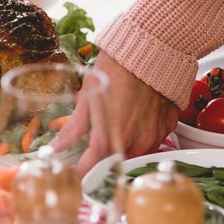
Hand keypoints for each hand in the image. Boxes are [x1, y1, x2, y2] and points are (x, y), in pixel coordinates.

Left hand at [58, 52, 178, 172]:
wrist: (152, 48)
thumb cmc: (118, 66)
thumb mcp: (88, 95)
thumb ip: (73, 127)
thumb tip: (56, 146)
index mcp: (109, 137)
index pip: (90, 169)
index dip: (80, 175)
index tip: (74, 175)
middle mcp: (134, 142)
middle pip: (113, 165)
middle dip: (100, 164)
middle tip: (90, 156)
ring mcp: (154, 136)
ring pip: (135, 156)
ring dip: (122, 151)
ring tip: (114, 135)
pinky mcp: (168, 127)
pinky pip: (153, 141)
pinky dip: (142, 137)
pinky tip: (135, 122)